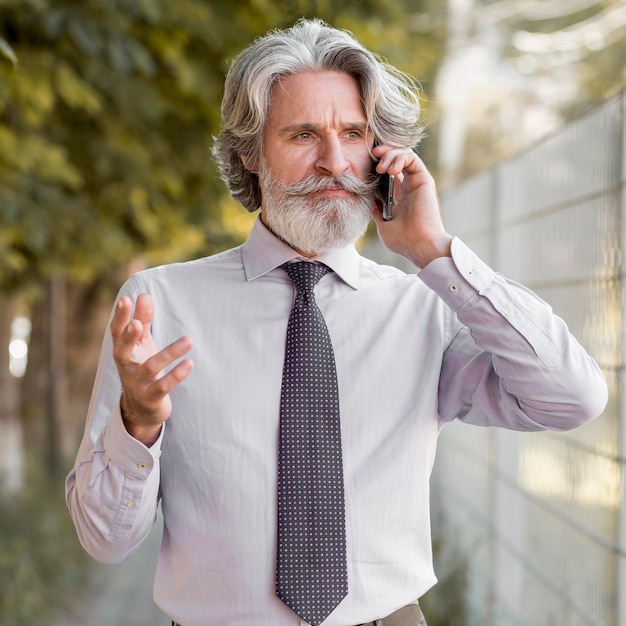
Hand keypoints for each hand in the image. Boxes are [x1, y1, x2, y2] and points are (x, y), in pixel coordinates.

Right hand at [111, 294, 192, 445]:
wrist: (141, 408)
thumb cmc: (142, 368)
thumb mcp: (142, 344)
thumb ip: (143, 320)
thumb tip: (143, 295)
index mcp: (123, 351)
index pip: (117, 332)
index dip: (120, 317)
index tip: (125, 300)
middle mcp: (126, 367)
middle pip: (122, 350)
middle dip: (129, 337)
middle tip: (137, 324)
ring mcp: (137, 383)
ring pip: (151, 367)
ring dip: (170, 353)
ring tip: (189, 340)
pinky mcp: (151, 397)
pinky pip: (164, 386)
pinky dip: (177, 375)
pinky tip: (189, 363)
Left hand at [371, 145, 452, 267]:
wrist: (419, 245)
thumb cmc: (404, 241)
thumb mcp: (383, 225)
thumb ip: (377, 211)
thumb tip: (368, 201)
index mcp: (401, 196)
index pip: (390, 171)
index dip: (379, 163)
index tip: (366, 164)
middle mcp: (410, 187)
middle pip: (397, 158)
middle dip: (384, 153)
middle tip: (373, 155)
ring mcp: (417, 182)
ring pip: (404, 154)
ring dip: (390, 155)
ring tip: (381, 168)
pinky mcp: (424, 180)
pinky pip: (412, 158)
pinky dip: (400, 158)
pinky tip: (391, 170)